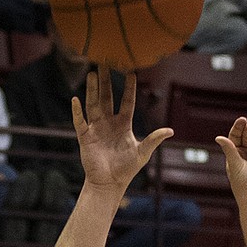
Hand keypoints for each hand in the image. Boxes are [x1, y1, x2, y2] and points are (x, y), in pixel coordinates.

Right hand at [72, 67, 171, 194]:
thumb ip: (154, 139)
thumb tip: (170, 131)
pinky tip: (75, 99)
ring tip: (93, 73)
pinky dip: (77, 111)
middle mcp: (109, 123)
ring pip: (94, 104)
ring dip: (93, 89)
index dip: (129, 88)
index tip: (131, 72)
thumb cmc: (126, 169)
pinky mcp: (85, 137)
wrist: (109, 184)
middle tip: (105, 63)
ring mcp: (96, 128)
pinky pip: (80, 121)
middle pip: (107, 97)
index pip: (127, 102)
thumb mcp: (142, 153)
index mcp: (123, 124)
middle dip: (107, 81)